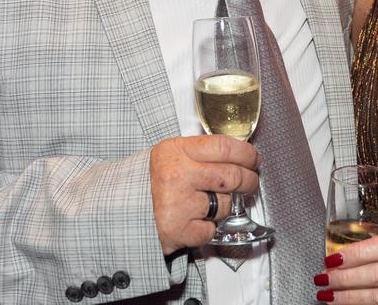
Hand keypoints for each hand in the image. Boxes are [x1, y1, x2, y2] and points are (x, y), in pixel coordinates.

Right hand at [149, 135, 259, 254]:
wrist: (123, 209)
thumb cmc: (154, 182)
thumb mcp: (173, 155)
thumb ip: (203, 152)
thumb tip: (241, 154)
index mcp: (176, 151)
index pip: (224, 147)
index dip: (247, 154)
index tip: (254, 159)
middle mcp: (177, 174)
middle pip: (232, 176)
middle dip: (248, 181)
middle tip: (250, 182)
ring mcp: (178, 203)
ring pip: (225, 205)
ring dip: (225, 207)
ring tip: (210, 203)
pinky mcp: (177, 229)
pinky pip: (211, 230)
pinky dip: (208, 228)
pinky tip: (196, 221)